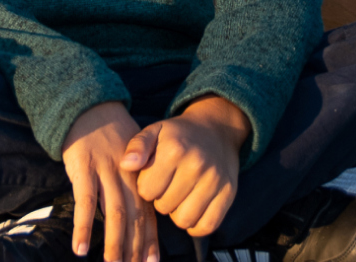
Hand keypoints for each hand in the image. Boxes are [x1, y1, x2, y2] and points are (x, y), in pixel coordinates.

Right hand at [64, 102, 157, 261]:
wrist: (91, 107)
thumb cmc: (112, 136)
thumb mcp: (132, 158)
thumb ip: (136, 186)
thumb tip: (140, 218)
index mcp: (140, 176)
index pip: (148, 213)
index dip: (150, 239)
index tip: (151, 261)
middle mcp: (127, 176)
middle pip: (134, 218)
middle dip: (134, 247)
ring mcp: (106, 172)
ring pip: (113, 213)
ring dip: (114, 242)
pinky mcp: (84, 168)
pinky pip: (84, 202)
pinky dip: (83, 226)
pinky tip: (80, 248)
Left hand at [123, 96, 246, 239]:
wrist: (217, 129)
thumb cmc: (178, 135)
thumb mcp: (154, 131)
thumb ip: (136, 146)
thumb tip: (126, 165)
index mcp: (174, 150)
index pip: (146, 191)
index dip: (146, 186)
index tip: (154, 175)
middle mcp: (196, 165)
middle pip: (164, 207)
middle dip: (162, 199)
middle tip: (169, 184)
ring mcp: (215, 180)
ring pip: (184, 220)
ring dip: (178, 213)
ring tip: (181, 195)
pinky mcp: (229, 192)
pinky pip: (207, 226)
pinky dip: (197, 224)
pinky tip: (194, 208)